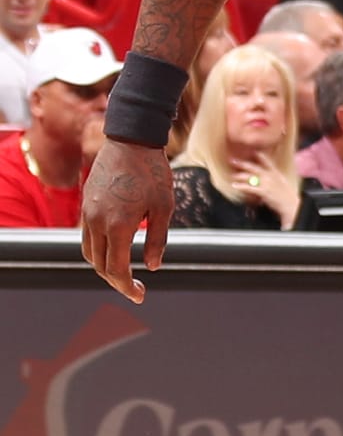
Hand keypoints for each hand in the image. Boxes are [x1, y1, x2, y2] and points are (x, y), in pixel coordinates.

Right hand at [81, 137, 170, 302]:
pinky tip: (113, 249)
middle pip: (100, 265)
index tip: (140, 296)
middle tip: (136, 288)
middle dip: (117, 281)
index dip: (127, 287)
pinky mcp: (85, 204)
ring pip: (89, 252)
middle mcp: (97, 221)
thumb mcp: (164, 207)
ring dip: (104, 267)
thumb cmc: (153, 172)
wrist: (131, 139)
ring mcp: (88, 212)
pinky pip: (86, 235)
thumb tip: (151, 266)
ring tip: (124, 272)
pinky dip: (97, 249)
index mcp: (118, 225)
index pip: (116, 269)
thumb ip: (157, 239)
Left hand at [230, 155, 299, 225]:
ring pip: (250, 177)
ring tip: (233, 175)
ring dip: (240, 176)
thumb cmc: (287, 196)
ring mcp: (266, 183)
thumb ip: (273, 178)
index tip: (253, 152)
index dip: (260, 156)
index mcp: (275, 173)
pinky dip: (241, 186)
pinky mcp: (263, 191)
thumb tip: (265, 177)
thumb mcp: (282, 183)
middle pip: (254, 168)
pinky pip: (249, 188)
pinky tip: (235, 185)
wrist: (290, 204)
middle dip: (242, 164)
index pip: (267, 162)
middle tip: (233, 161)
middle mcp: (270, 176)